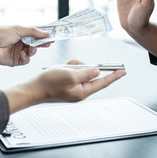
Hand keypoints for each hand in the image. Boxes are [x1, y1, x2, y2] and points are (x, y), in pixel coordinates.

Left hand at [0, 26, 49, 72]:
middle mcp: (22, 42)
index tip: (53, 35)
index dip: (44, 35)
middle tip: (49, 43)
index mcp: (22, 33)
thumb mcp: (17, 29)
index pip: (36, 34)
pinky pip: (26, 60)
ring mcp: (20, 51)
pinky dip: (26, 57)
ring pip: (33, 52)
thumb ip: (33, 32)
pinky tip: (21, 54)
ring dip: (33, 51)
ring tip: (30, 49)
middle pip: (37, 43)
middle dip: (42, 43)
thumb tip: (45, 33)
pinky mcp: (17, 60)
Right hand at [4, 60, 126, 113]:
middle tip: (71, 66)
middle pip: (89, 73)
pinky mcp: (67, 84)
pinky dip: (67, 68)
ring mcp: (73, 87)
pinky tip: (59, 69)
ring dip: (72, 66)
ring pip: (80, 70)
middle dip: (82, 67)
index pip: (103, 82)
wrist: (33, 89)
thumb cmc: (49, 83)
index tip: (123, 71)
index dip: (113, 76)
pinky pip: (72, 71)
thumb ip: (86, 73)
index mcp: (83, 91)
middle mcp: (80, 91)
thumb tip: (97, 71)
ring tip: (61, 69)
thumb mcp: (70, 75)